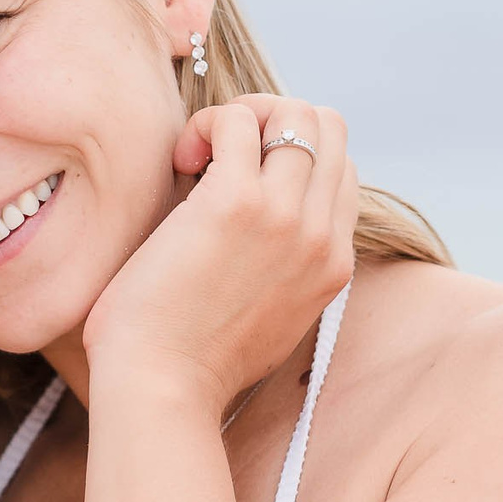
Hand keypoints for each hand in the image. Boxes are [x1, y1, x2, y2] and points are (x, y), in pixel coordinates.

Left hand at [83, 94, 357, 410]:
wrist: (161, 389)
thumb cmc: (190, 360)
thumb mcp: (268, 317)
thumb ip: (283, 270)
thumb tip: (258, 218)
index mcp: (334, 264)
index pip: (340, 170)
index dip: (290, 156)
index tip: (239, 181)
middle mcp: (322, 237)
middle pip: (329, 128)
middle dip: (274, 120)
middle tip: (220, 154)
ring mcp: (287, 217)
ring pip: (294, 112)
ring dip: (239, 118)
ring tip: (197, 158)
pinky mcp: (237, 202)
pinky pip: (236, 119)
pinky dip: (206, 124)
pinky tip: (180, 162)